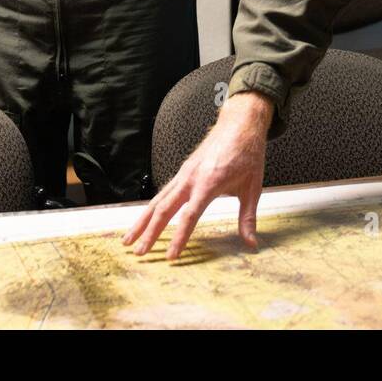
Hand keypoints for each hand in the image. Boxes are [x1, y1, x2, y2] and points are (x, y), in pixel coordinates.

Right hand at [121, 91, 272, 259]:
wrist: (239, 124)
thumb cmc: (247, 153)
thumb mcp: (253, 187)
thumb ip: (248, 218)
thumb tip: (251, 244)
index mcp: (208, 183)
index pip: (189, 215)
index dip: (179, 237)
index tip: (171, 256)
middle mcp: (190, 178)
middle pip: (163, 209)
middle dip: (149, 232)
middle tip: (138, 253)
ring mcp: (184, 173)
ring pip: (157, 200)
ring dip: (142, 221)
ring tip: (128, 239)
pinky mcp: (183, 171)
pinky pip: (163, 192)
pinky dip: (151, 208)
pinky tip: (145, 219)